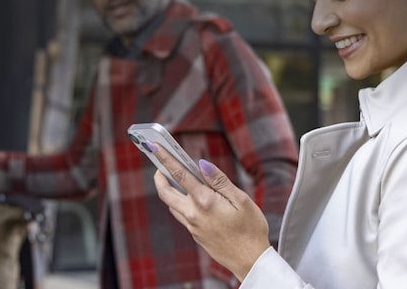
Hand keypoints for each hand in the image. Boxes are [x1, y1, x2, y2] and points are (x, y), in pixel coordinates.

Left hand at [151, 143, 270, 280]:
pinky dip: (180, 203)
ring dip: (169, 191)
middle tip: (160, 166)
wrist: (249, 260)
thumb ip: (219, 181)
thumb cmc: (251, 229)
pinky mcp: (195, 234)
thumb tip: (202, 164)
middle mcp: (193, 214)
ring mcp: (192, 226)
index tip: (155, 146)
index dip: (166, 159)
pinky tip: (190, 199)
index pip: (180, 174)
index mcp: (205, 201)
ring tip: (174, 179)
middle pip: (165, 192)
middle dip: (159, 176)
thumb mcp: (241, 200)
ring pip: (172, 205)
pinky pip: (181, 215)